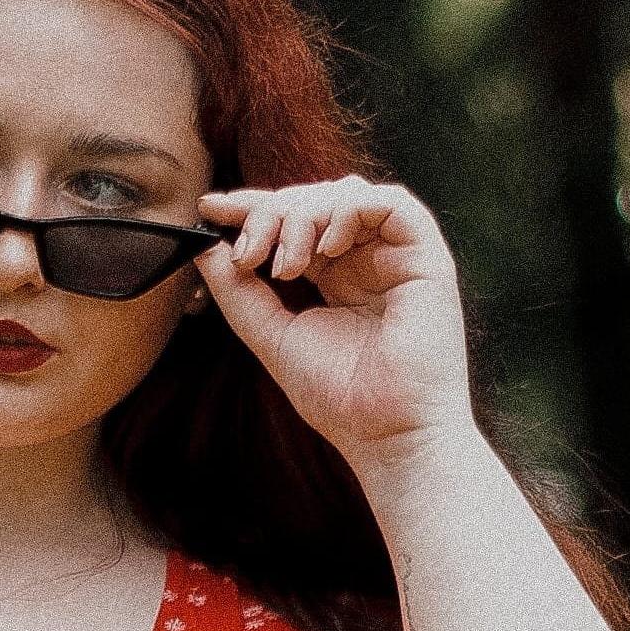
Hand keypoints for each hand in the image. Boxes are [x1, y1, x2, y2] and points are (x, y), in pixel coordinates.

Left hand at [195, 177, 474, 475]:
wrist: (389, 436)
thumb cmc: (341, 400)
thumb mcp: (274, 338)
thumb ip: (239, 292)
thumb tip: (203, 246)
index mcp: (335, 276)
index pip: (290, 222)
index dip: (251, 209)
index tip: (210, 210)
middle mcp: (366, 258)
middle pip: (312, 200)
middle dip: (271, 215)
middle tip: (248, 253)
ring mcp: (396, 254)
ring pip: (345, 194)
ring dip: (304, 215)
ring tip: (286, 266)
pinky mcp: (425, 256)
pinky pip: (390, 203)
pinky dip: (349, 212)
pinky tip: (326, 248)